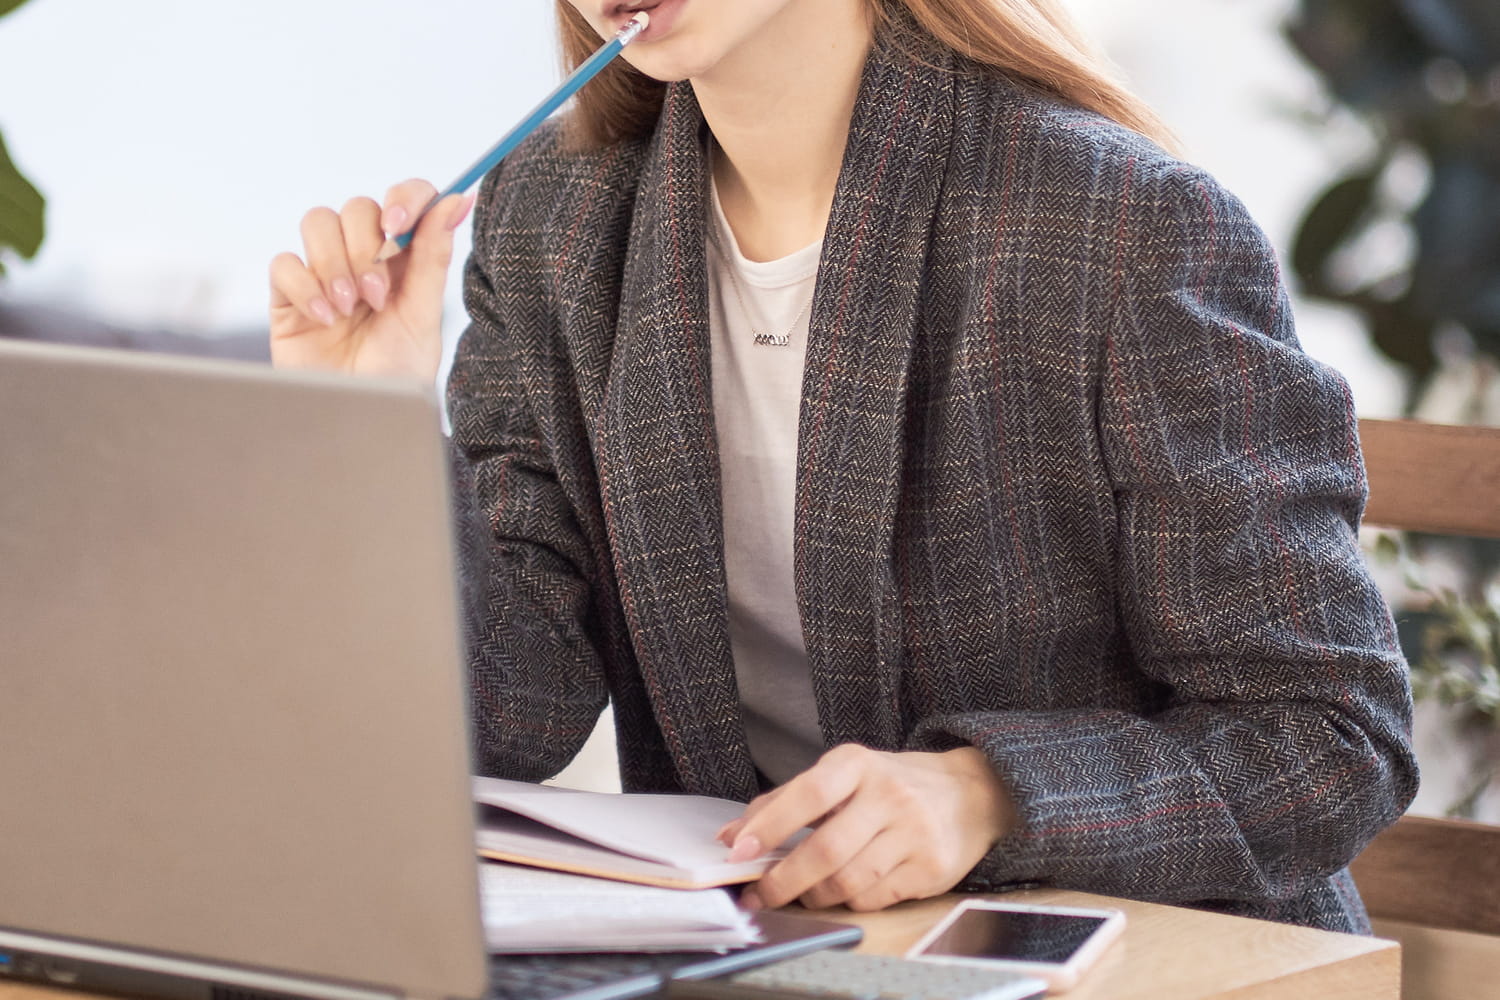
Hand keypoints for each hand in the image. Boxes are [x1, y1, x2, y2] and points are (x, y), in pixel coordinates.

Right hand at [268, 179, 473, 381]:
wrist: (360, 420)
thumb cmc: (398, 372)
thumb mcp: (423, 317)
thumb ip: (434, 257)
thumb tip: (457, 200)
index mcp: (407, 257)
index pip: (406, 199)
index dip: (402, 199)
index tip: (399, 224)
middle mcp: (365, 256)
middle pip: (356, 208)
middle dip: (366, 248)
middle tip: (376, 296)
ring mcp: (325, 272)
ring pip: (317, 222)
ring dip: (334, 263)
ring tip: (350, 308)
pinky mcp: (288, 295)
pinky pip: (285, 263)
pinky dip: (305, 287)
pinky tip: (325, 320)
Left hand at [720, 744, 1014, 912]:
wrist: (971, 793)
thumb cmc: (892, 785)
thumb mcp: (843, 776)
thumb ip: (786, 801)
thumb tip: (732, 835)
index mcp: (858, 764)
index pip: (808, 794)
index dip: (770, 825)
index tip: (739, 850)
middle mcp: (889, 795)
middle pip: (825, 850)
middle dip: (783, 880)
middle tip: (760, 894)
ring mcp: (914, 833)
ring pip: (848, 881)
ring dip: (814, 896)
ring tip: (804, 893)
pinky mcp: (931, 867)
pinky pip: (874, 897)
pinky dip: (849, 901)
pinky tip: (843, 892)